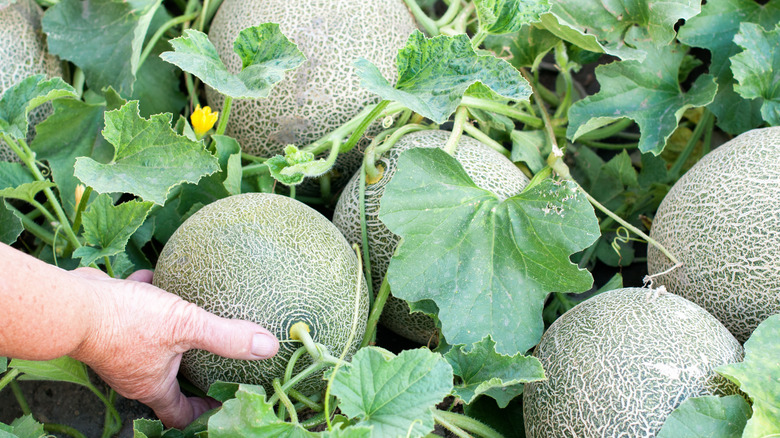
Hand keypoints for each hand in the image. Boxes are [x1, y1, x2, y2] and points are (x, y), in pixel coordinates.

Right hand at [68, 268, 278, 428]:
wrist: (71, 303)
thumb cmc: (126, 321)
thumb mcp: (185, 325)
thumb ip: (226, 336)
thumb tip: (268, 346)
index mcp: (151, 384)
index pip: (179, 414)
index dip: (203, 413)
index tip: (223, 402)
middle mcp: (132, 373)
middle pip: (166, 382)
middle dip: (189, 374)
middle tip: (213, 361)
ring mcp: (117, 349)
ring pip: (149, 345)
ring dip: (170, 335)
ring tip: (191, 321)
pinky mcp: (106, 323)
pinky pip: (132, 312)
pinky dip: (146, 299)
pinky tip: (158, 278)